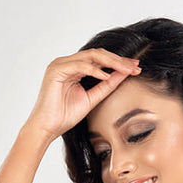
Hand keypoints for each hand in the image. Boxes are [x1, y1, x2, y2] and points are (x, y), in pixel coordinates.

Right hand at [23, 49, 141, 142]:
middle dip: (118, 60)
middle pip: (97, 54)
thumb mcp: (91, 99)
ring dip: (110, 62)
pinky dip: (94, 70)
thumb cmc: (64, 116)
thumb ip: (106, 86)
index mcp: (74, 68)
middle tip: (135, 66)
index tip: (135, 68)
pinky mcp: (56, 70)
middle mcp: (67, 62)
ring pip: (90, 56)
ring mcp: (60, 64)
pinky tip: (107, 76)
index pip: (100, 60)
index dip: (118, 63)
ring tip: (126, 69)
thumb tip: (123, 75)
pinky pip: (79, 65)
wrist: (47, 128)